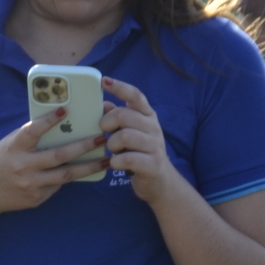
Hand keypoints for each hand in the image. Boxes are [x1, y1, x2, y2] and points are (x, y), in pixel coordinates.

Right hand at [0, 107, 107, 215]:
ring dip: (89, 167)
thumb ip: (30, 137)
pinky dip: (71, 176)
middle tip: (102, 138)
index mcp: (14, 148)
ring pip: (66, 175)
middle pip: (58, 156)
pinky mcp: (37, 198)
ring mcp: (31, 185)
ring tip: (107, 160)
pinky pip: (58, 186)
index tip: (65, 110)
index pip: (32, 132)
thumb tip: (60, 123)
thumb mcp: (10, 144)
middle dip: (83, 146)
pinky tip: (86, 170)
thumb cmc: (0, 162)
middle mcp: (23, 167)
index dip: (48, 121)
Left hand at [99, 76, 192, 208]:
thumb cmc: (139, 154)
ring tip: (113, 151)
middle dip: (108, 123)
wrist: (160, 182)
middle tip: (105, 132)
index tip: (104, 81)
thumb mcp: (130, 133)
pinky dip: (116, 161)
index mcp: (148, 116)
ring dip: (112, 144)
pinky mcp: (152, 165)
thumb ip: (119, 118)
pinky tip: (115, 164)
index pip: (135, 96)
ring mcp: (155, 146)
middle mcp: (153, 128)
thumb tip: (104, 104)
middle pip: (124, 115)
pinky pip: (127, 159)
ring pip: (125, 136)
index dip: (119, 87)